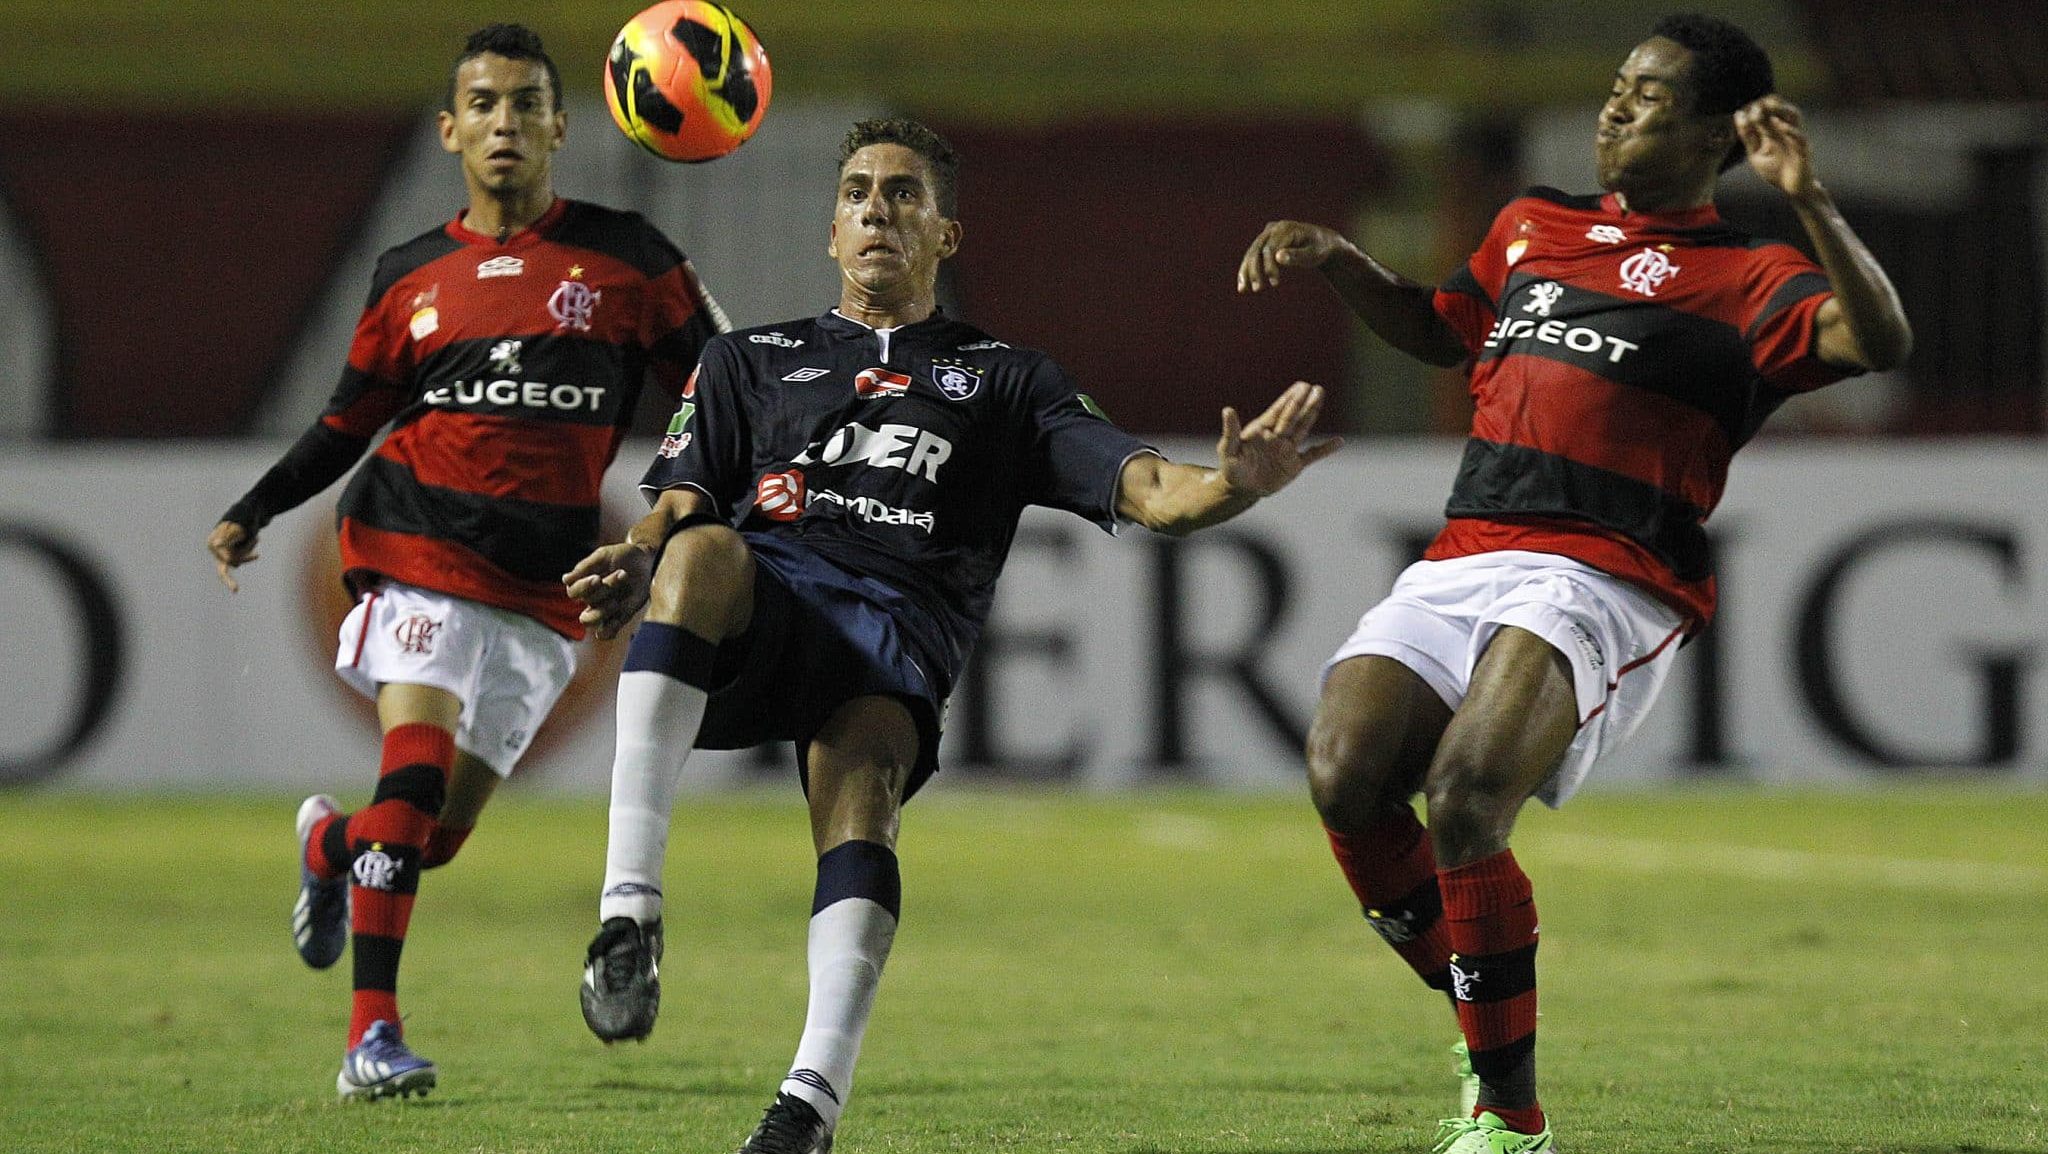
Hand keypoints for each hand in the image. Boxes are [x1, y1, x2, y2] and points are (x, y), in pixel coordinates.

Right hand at [207, 520, 257, 592]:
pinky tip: (257, 555)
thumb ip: (227, 538)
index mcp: (212, 543)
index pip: (225, 557)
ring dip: (248, 550)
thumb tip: (216, 544)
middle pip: (225, 565)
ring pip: (238, 560)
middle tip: (236, 591)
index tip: (252, 557)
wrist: (250, 511)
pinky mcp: (232, 551)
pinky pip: (240, 559)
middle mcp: (215, 548)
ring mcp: (223, 551)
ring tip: (257, 538)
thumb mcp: (236, 530)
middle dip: (228, 580)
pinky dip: (248, 556)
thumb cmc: (242, 520)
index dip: (237, 556)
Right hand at [563, 541, 657, 639]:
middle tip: (619, 577)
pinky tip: (618, 616)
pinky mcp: (620, 616)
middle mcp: (592, 600)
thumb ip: (585, 566)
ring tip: (618, 599)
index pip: (573, 592)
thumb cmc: (620, 555)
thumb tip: (566, 580)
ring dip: (604, 611)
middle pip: (584, 608)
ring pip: (592, 622)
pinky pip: (608, 633)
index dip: (583, 587)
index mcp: (584, 584)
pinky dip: (609, 630)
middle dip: (599, 596)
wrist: (643, 560)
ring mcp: (605, 610)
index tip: (597, 578)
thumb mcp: (603, 556)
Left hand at [1217, 381, 1341, 497]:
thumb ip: (1231, 431)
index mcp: (1262, 430)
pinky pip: (1313, 455)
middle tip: (1316, 388)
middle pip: (1293, 417)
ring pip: (1303, 429)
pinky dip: (1326, 449)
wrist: (1241, 488)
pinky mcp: (1294, 465)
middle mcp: (1277, 436)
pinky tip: (1339, 442)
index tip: (1301, 386)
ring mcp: (1287, 449)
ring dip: (1312, 414)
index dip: (1289, 399)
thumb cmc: (1232, 467)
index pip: (1278, 411)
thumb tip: (1227, 410)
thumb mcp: (1228, 450)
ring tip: (1321, 398)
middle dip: (1303, 403)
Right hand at [1237, 221, 1351, 292]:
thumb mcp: (1313, 254)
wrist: (1322, 242)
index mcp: (1285, 228)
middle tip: (1257, 289)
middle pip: (1257, 250)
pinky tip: (1243, 286)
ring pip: (1251, 253)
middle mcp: (1273, 228)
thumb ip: (1297, 255)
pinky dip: (1247, 270)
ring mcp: (1267, 234)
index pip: (1270, 248)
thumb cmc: (1320, 249)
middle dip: (1254, 270)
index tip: (1274, 283)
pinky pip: (1253, 256)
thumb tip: (1278, 257)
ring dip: (1245, 272)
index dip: (1269, 266)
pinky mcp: (1264, 242)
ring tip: (1242, 290)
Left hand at [1736, 95, 1818, 199]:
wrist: (1792, 189)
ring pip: (1793, 117)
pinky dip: (1791, 130)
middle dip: (1768, 104)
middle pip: (1780, 109)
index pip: (1766, 112)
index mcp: (1774, 130)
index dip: (1755, 108)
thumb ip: (1748, 138)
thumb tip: (1738, 116)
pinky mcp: (1804, 150)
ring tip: (1769, 106)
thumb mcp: (1755, 154)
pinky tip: (1781, 125)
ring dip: (1782, 110)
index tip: (1741, 112)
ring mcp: (1796, 138)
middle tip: (1756, 104)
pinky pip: (1800, 137)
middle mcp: (1786, 130)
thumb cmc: (1775, 170)